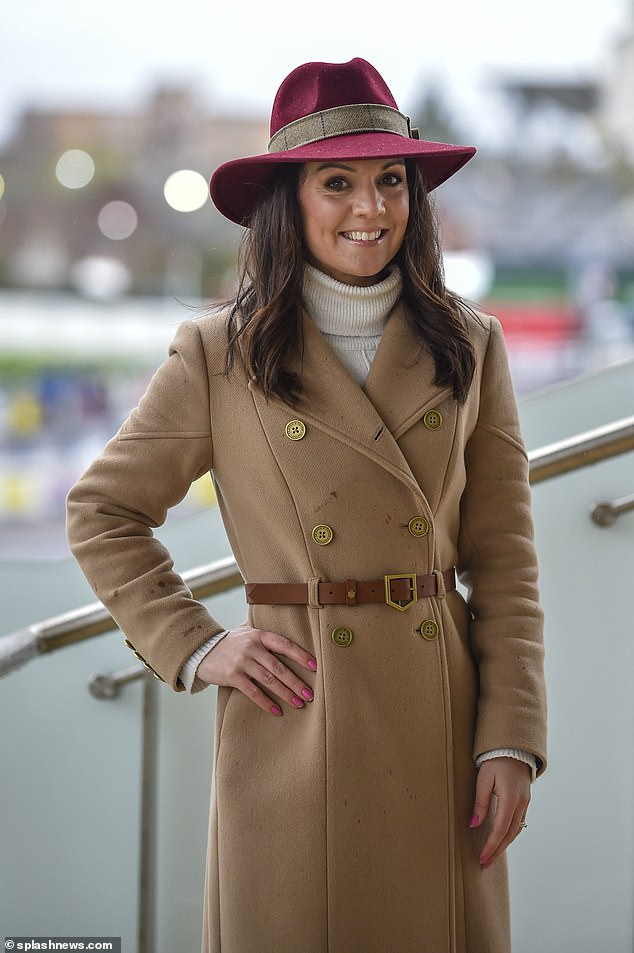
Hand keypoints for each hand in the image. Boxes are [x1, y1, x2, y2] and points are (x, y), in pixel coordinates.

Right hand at [196, 624, 316, 715]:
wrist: (203, 649)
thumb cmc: (231, 644)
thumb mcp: (247, 633)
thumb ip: (265, 637)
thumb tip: (289, 639)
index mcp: (259, 636)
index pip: (284, 644)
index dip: (301, 655)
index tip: (315, 666)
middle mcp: (252, 648)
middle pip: (279, 667)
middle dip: (296, 682)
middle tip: (310, 694)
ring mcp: (242, 662)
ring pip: (269, 680)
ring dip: (286, 694)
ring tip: (299, 704)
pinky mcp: (233, 676)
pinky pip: (253, 692)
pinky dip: (266, 703)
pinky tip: (277, 711)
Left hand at [470, 757, 530, 867]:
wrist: (514, 747)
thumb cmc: (495, 760)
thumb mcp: (484, 778)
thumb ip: (480, 802)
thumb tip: (474, 824)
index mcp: (510, 799)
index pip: (500, 829)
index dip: (491, 846)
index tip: (482, 858)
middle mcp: (521, 804)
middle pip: (510, 834)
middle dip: (497, 850)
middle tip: (485, 863)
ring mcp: (525, 803)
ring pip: (516, 830)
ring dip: (504, 844)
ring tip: (492, 855)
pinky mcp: (525, 800)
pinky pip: (518, 822)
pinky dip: (509, 834)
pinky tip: (501, 838)